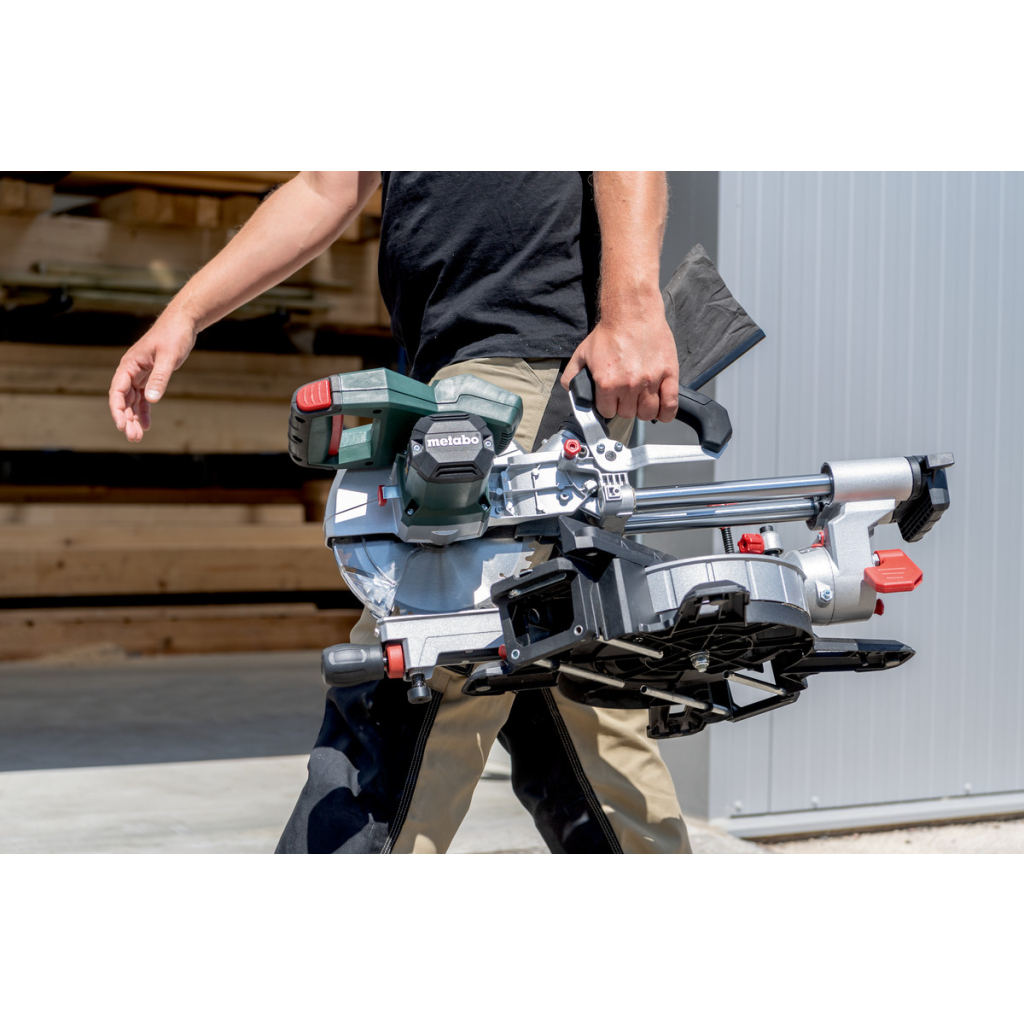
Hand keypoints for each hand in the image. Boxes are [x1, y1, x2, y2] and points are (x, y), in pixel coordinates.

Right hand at [108, 313, 195, 441]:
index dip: (117, 409)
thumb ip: (160, 378)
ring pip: (132, 401)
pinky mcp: (150, 377)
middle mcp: (130, 371)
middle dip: (126, 419)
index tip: (121, 425)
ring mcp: (139, 374)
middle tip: (133, 437)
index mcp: (129, 365)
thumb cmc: (174, 336)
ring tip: (138, 436)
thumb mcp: (168, 357)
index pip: (117, 391)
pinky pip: (143, 398)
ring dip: (134, 418)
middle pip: (123, 400)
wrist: (182, 324)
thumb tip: (151, 399)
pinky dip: (144, 411)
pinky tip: (147, 425)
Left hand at [561, 304, 678, 421]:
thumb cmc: (610, 331)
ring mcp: (650, 381)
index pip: (608, 412)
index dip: (609, 406)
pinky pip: (670, 405)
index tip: (611, 400)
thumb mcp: (583, 353)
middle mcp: (628, 386)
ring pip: (648, 412)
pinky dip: (666, 413)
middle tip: (626, 396)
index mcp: (607, 383)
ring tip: (642, 400)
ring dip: (644, 410)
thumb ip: (572, 374)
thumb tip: (569, 389)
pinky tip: (661, 410)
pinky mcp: (668, 374)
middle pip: (628, 414)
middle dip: (625, 407)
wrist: (632, 312)